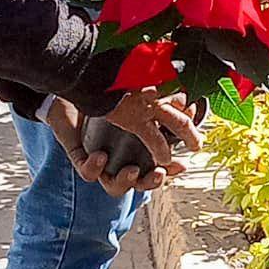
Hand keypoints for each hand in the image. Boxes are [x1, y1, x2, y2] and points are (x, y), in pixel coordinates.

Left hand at [43, 95, 192, 197]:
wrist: (77, 82)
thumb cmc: (112, 93)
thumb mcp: (142, 98)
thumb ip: (166, 106)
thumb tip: (191, 106)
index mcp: (138, 147)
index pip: (158, 166)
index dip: (171, 170)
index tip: (182, 165)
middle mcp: (120, 158)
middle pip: (139, 182)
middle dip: (152, 182)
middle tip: (160, 172)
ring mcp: (101, 160)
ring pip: (114, 186)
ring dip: (125, 182)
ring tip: (131, 171)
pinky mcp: (80, 157)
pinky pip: (88, 173)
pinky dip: (95, 168)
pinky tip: (100, 156)